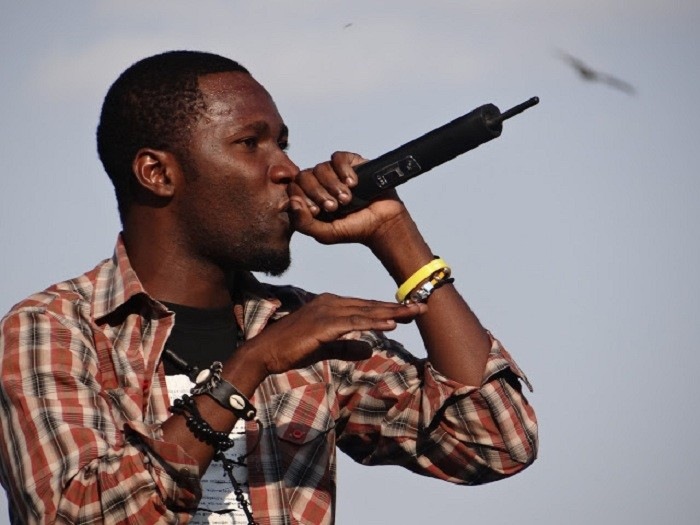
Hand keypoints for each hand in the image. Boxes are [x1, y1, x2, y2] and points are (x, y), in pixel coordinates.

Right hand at [242, 293, 425, 375]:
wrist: (265, 352)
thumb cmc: (291, 349)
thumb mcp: (325, 348)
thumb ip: (347, 347)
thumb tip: (370, 350)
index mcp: (330, 305)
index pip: (366, 307)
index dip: (389, 309)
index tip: (411, 310)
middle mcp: (330, 302)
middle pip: (370, 305)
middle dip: (398, 307)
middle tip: (424, 307)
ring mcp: (326, 311)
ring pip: (366, 311)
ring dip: (392, 312)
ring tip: (414, 312)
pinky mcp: (323, 324)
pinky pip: (354, 322)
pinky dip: (374, 322)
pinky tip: (392, 323)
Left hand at [288, 151, 410, 246]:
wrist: (382, 224)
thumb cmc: (353, 230)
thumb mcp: (325, 234)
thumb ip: (304, 224)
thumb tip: (292, 203)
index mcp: (309, 199)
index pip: (293, 188)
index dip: (302, 197)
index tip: (319, 211)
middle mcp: (319, 183)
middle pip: (304, 176)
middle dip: (318, 193)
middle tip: (334, 207)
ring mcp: (334, 172)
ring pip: (320, 168)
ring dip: (333, 185)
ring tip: (347, 199)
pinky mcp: (351, 163)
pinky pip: (338, 158)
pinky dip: (343, 170)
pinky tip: (353, 183)